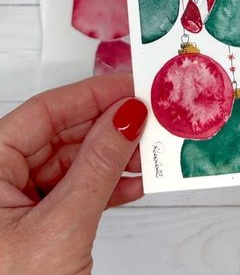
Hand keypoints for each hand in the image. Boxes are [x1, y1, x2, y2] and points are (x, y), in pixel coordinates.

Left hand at [0, 73, 146, 273]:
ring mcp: (20, 198)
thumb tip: (126, 118)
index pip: (48, 110)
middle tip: (152, 114)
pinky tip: (136, 182)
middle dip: (111, 125)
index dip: (94, 93)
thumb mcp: (61, 226)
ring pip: (75, 160)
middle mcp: (2, 174)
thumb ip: (98, 167)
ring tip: (153, 147)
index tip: (133, 84)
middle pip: (64, 132)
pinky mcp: (38, 220)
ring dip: (116, 156)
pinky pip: (77, 189)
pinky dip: (108, 186)